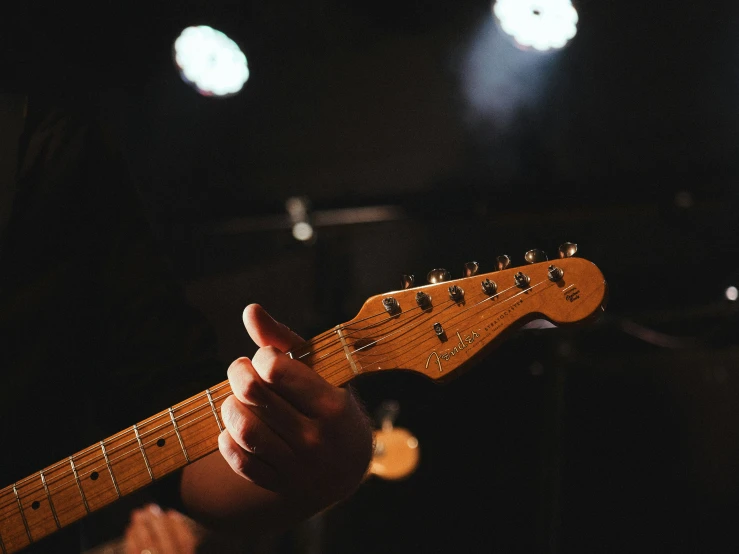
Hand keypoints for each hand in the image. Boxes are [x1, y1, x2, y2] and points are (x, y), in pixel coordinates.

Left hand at [124, 504, 201, 553]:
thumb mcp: (182, 553)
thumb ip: (183, 541)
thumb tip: (172, 515)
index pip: (185, 542)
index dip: (178, 525)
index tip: (170, 512)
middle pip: (165, 542)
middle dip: (156, 523)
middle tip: (150, 507)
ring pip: (148, 546)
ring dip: (141, 528)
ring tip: (137, 515)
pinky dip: (131, 541)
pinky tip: (130, 530)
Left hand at [218, 303, 373, 510]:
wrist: (350, 468)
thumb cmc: (331, 406)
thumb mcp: (319, 371)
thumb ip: (283, 340)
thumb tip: (249, 310)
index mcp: (333, 404)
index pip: (276, 369)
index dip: (262, 357)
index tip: (266, 358)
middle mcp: (318, 437)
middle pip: (254, 395)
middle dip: (238, 374)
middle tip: (241, 370)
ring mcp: (300, 466)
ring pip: (244, 430)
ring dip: (231, 407)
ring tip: (237, 400)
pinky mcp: (282, 485)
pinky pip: (241, 462)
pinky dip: (229, 440)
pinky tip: (235, 428)